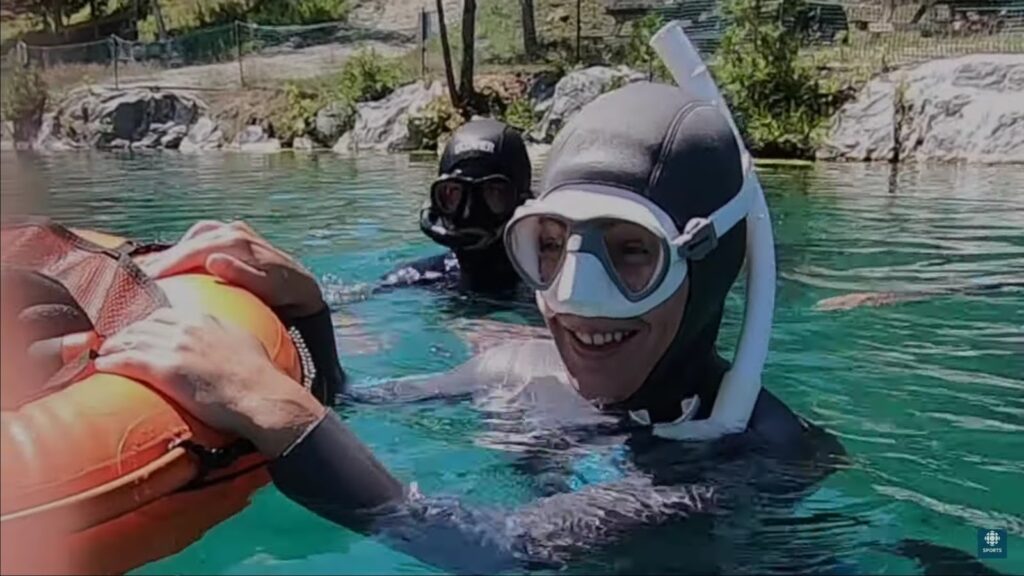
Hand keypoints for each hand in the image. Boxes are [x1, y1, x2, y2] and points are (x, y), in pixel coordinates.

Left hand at [94, 308, 325, 456]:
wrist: (261, 394)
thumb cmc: (259, 376)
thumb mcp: (243, 342)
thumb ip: (224, 335)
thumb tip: (222, 339)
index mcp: (205, 320)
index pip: (165, 314)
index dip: (147, 324)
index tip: (140, 332)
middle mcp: (187, 328)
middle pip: (144, 324)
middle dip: (126, 332)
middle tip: (114, 343)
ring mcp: (175, 347)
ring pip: (131, 339)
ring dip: (113, 346)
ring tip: (105, 354)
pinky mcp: (165, 370)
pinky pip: (128, 361)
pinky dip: (111, 362)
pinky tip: (101, 366)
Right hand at [138, 220, 325, 319]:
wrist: (302, 286)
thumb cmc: (284, 291)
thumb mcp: (267, 286)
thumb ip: (241, 273)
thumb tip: (213, 260)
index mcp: (237, 242)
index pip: (193, 252)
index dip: (168, 265)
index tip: (147, 280)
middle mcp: (233, 230)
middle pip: (189, 242)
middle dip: (163, 259)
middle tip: (138, 278)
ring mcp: (233, 229)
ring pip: (194, 237)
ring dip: (174, 252)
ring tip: (154, 271)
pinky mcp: (234, 234)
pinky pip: (203, 237)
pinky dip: (187, 247)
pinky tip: (176, 264)